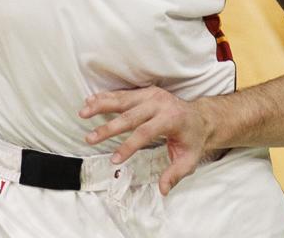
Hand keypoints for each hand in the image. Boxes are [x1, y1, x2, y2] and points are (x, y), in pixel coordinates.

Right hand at [79, 87, 210, 195]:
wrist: (201, 117)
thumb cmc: (193, 140)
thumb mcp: (189, 160)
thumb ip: (175, 174)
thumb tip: (163, 190)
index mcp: (171, 119)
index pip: (145, 132)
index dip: (128, 146)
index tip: (114, 160)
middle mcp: (160, 104)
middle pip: (130, 116)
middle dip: (108, 128)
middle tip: (89, 138)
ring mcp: (152, 95)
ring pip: (123, 100)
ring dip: (101, 105)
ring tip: (83, 113)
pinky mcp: (146, 92)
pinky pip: (123, 94)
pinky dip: (106, 97)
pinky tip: (91, 101)